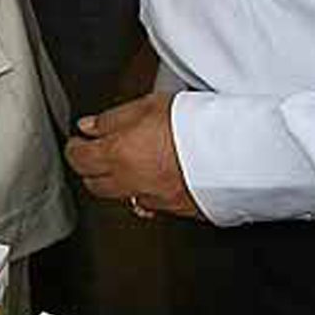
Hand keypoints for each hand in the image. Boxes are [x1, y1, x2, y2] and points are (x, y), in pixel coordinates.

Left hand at [65, 92, 203, 220]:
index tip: (79, 142)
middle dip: (91, 169)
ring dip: (117, 184)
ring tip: (126, 166)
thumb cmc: (198, 124)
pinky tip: (153, 181)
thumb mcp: (148, 105)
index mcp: (118, 154)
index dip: (75, 149)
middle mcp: (132, 182)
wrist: (240, 150)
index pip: (78, 159)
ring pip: (121, 198)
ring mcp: (155, 199)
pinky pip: (150, 205)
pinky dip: (146, 195)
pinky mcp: (178, 209)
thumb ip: (112, 119)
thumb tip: (90, 127)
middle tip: (97, 154)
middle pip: (95, 184)